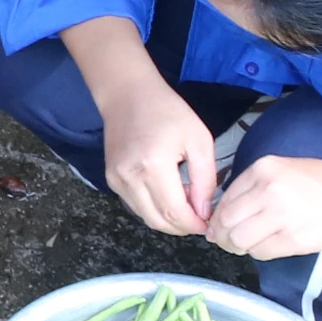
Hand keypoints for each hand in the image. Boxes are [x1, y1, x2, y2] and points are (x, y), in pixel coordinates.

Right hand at [99, 73, 218, 235]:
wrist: (127, 94)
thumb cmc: (167, 111)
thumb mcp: (199, 140)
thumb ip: (205, 179)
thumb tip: (204, 211)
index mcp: (153, 166)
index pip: (175, 213)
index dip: (194, 224)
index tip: (209, 222)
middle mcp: (130, 177)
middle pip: (159, 222)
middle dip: (182, 227)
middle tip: (199, 216)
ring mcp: (117, 180)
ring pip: (146, 217)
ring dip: (168, 219)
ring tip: (184, 200)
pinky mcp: (112, 179)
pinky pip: (136, 206)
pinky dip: (154, 208)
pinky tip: (167, 193)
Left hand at [207, 155, 321, 262]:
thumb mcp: (285, 169)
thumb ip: (254, 185)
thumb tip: (222, 211)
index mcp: (264, 168)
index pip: (224, 197)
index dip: (217, 215)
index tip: (218, 224)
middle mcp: (269, 190)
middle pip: (226, 220)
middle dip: (221, 234)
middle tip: (225, 240)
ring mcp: (281, 215)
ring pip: (238, 239)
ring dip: (237, 247)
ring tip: (244, 245)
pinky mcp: (294, 239)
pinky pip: (261, 252)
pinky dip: (258, 253)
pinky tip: (267, 246)